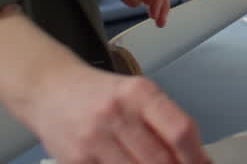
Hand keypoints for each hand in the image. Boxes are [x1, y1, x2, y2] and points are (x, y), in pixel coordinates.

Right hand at [22, 57, 208, 163]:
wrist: (49, 90)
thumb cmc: (99, 94)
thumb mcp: (138, 94)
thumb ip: (165, 122)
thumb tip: (196, 155)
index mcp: (140, 94)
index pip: (180, 130)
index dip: (197, 156)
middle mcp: (117, 115)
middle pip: (161, 159)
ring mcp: (94, 140)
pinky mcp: (76, 161)